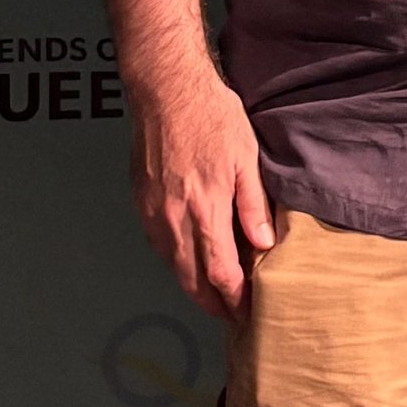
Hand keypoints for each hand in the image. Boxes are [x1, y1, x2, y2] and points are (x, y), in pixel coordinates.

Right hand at [128, 64, 276, 317]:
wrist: (166, 90)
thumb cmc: (211, 117)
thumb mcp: (246, 158)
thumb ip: (254, 206)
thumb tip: (264, 245)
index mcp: (205, 210)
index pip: (221, 273)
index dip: (235, 299)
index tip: (248, 311)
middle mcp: (175, 219)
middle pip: (192, 280)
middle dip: (213, 303)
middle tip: (231, 316)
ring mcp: (154, 213)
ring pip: (173, 266)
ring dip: (194, 286)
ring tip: (214, 296)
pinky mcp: (142, 203)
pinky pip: (160, 245)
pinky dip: (176, 262)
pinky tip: (189, 261)